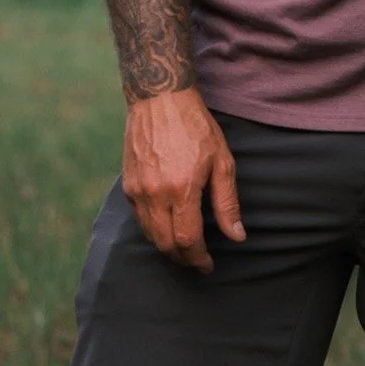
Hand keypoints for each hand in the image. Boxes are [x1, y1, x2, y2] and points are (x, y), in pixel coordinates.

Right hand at [122, 87, 244, 272]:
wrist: (160, 100)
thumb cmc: (196, 127)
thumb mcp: (221, 161)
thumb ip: (227, 202)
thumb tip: (237, 236)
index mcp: (182, 189)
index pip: (187, 240)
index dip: (198, 259)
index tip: (208, 265)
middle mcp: (155, 194)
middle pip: (165, 244)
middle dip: (182, 258)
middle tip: (197, 261)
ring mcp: (138, 190)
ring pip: (150, 235)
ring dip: (167, 247)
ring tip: (184, 248)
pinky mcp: (128, 185)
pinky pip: (139, 219)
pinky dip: (153, 230)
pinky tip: (167, 226)